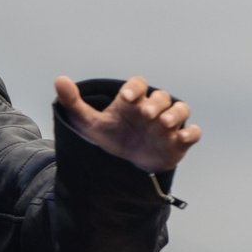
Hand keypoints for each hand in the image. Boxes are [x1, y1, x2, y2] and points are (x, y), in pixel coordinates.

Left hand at [55, 75, 199, 172]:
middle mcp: (151, 111)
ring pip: (181, 109)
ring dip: (175, 113)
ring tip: (164, 123)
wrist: (117, 172)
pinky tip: (181, 137)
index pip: (138, 85)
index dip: (135, 88)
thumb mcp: (87, 124)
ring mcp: (166, 126)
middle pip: (161, 96)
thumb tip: (59, 80)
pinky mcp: (177, 143)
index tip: (127, 98)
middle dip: (155, 103)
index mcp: (131, 103)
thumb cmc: (106, 143)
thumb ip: (74, 103)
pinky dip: (190, 132)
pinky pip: (192, 132)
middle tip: (145, 114)